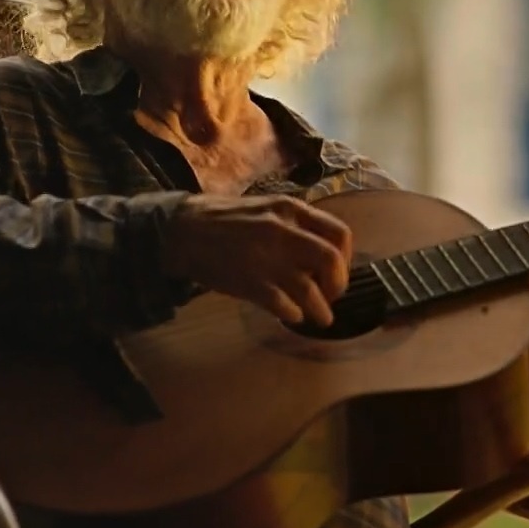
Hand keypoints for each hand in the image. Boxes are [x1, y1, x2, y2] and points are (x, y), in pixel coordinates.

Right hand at [161, 194, 352, 325]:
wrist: (182, 230)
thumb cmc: (225, 220)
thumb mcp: (266, 208)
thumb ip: (295, 224)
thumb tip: (322, 250)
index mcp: (290, 209)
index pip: (339, 233)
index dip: (346, 258)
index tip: (337, 270)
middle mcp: (283, 231)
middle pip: (331, 261)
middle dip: (338, 284)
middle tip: (332, 296)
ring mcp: (266, 258)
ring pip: (310, 290)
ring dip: (321, 310)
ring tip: (322, 319)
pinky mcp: (249, 282)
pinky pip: (283, 305)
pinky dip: (293, 314)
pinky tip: (292, 316)